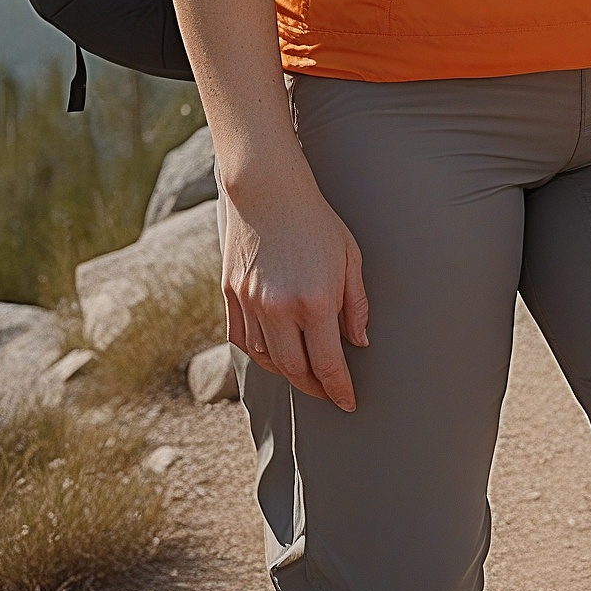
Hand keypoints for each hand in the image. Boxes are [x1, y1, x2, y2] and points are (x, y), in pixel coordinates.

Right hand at [221, 169, 369, 410]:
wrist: (267, 188)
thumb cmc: (316, 220)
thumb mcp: (350, 257)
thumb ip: (356, 304)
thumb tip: (359, 342)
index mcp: (316, 301)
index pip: (328, 364)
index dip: (339, 389)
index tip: (348, 402)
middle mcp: (280, 309)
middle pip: (295, 371)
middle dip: (314, 388)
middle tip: (328, 393)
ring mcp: (251, 304)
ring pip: (267, 359)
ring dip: (287, 373)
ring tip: (304, 373)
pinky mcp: (231, 295)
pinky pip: (242, 341)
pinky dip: (259, 354)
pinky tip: (275, 353)